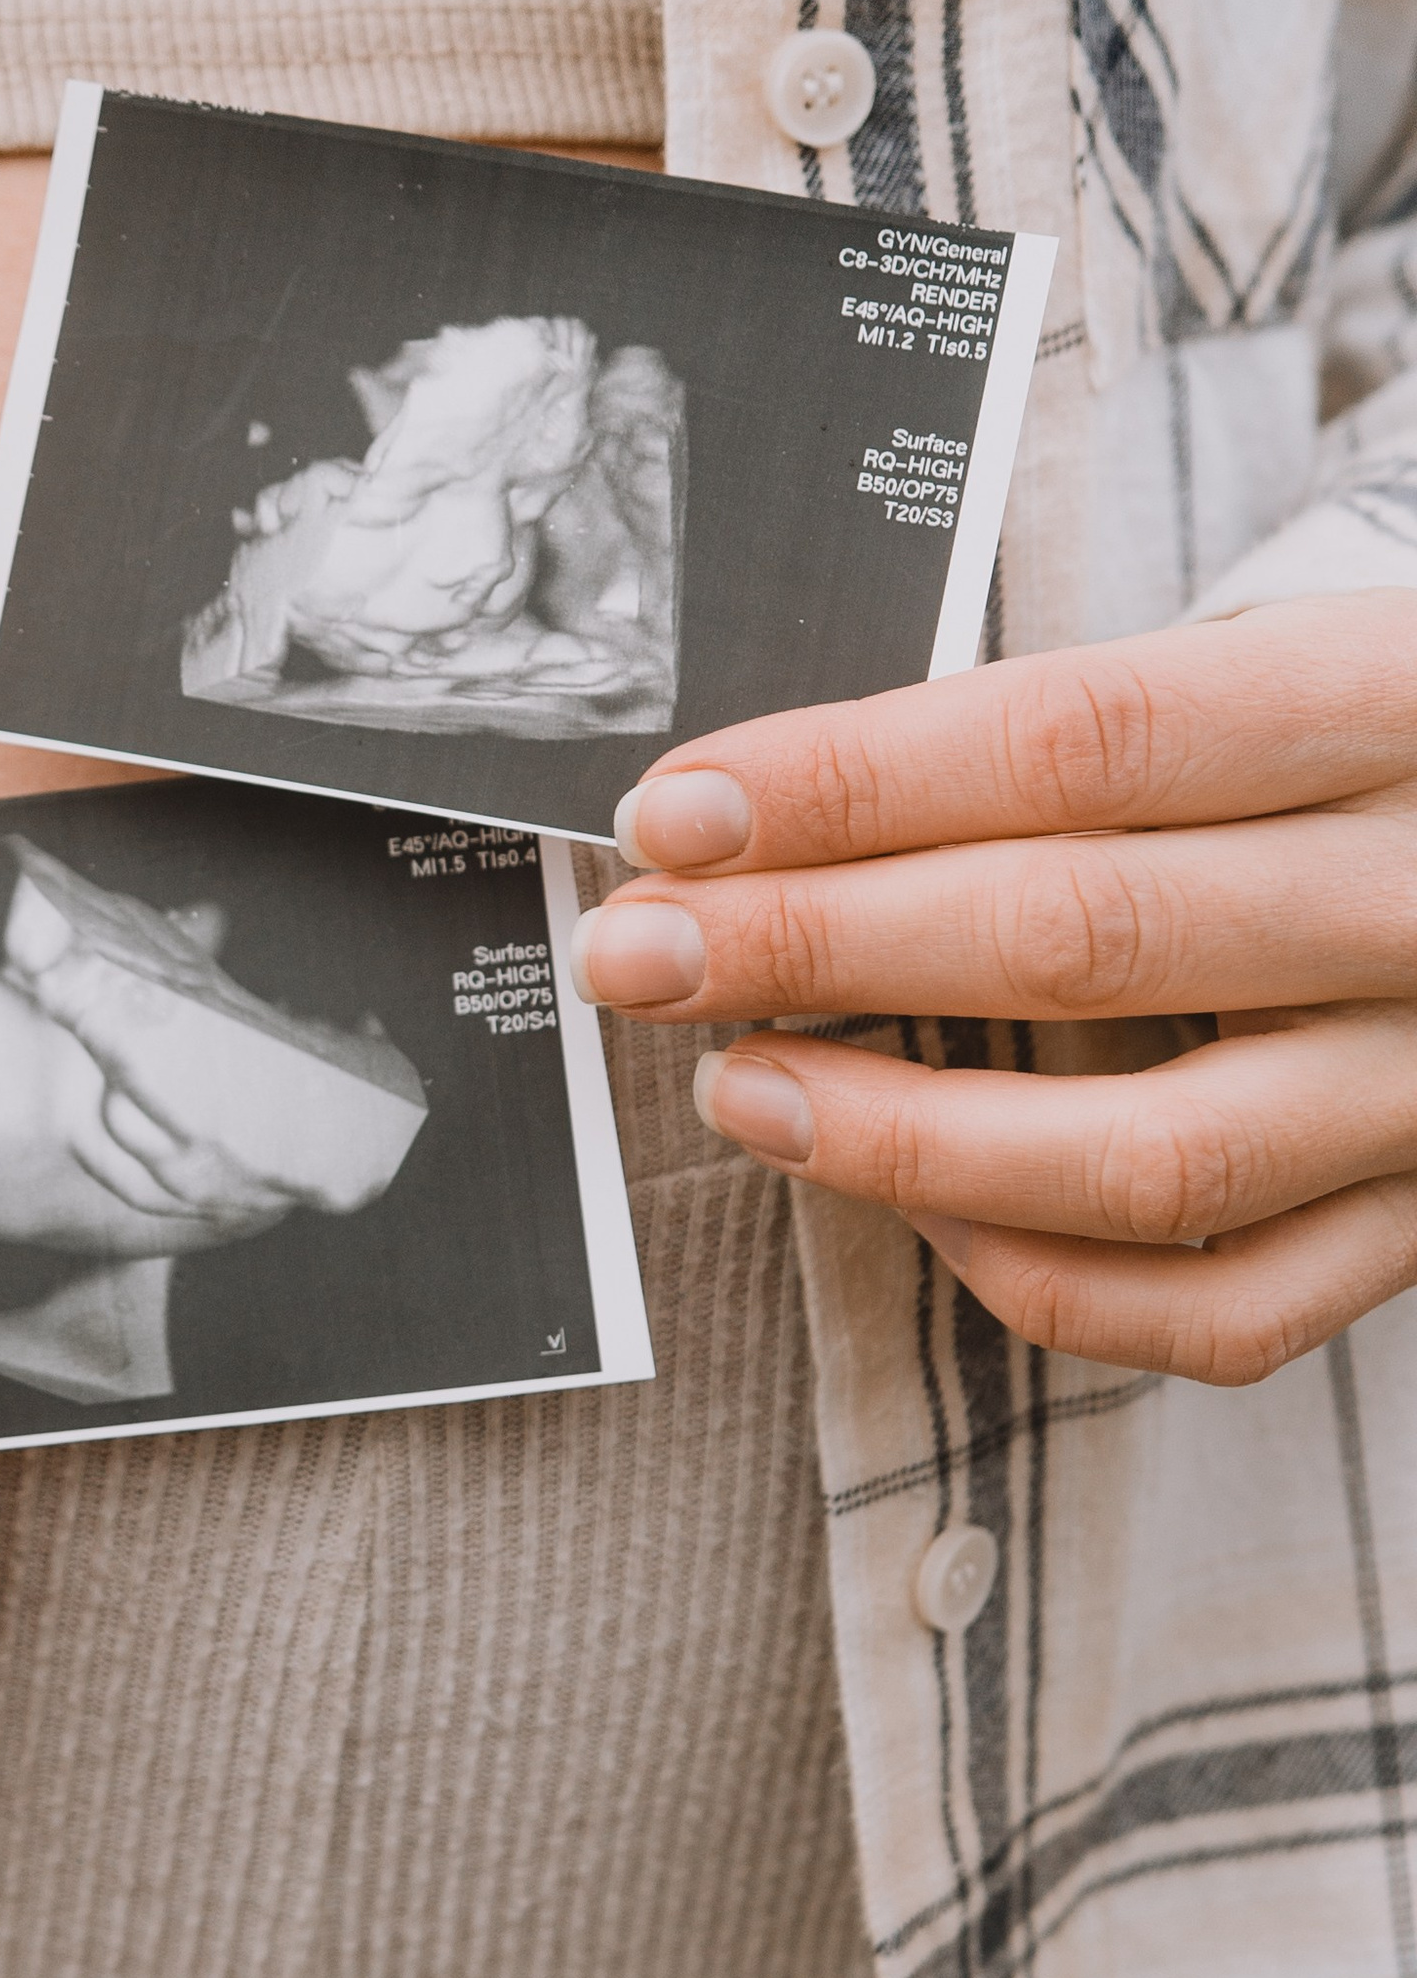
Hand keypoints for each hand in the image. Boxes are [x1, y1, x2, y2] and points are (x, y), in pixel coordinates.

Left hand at [570, 593, 1416, 1385]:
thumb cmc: (1383, 749)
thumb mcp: (1289, 662)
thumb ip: (1085, 733)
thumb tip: (770, 814)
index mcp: (1398, 704)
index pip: (1079, 742)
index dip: (853, 783)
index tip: (680, 813)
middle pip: (1080, 936)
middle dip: (815, 946)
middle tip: (637, 951)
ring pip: (1145, 1159)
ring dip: (898, 1139)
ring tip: (740, 1089)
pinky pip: (1220, 1315)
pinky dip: (1042, 1279)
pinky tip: (919, 1210)